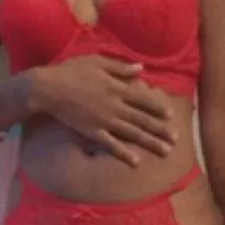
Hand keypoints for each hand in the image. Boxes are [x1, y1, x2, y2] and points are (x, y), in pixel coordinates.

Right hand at [34, 55, 174, 166]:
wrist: (48, 88)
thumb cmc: (71, 71)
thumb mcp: (97, 62)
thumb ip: (120, 68)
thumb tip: (141, 69)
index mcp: (117, 88)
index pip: (143, 99)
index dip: (157, 108)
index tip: (170, 115)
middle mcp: (115, 106)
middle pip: (143, 119)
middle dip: (160, 129)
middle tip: (176, 138)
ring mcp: (105, 120)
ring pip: (133, 133)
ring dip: (151, 142)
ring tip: (166, 151)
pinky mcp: (92, 132)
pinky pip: (111, 145)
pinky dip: (124, 154)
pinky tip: (136, 162)